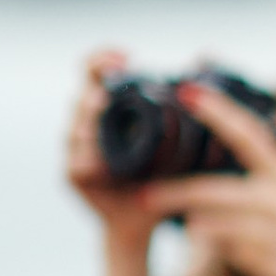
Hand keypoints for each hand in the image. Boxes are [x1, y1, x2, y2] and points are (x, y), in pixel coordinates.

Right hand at [66, 48, 182, 249]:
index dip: (102, 59)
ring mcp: (76, 148)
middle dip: (94, 92)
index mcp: (107, 107)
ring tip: (100, 107)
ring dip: (88, 121)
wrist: (146, 217)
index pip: (94, 71)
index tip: (123, 58)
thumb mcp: (177, 139)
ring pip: (75, 128)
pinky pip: (76, 164)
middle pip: (82, 96)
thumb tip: (203, 63)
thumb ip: (183, 107)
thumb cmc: (162, 173)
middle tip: (108, 92)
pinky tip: (98, 160)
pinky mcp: (73, 175)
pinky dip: (87, 160)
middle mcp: (87, 122)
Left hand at [153, 82, 275, 275]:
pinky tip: (207, 238)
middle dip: (172, 193)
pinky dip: (211, 241)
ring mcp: (264, 231)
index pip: (246, 134)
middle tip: (144, 194)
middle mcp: (273, 199)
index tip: (187, 93)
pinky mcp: (257, 259)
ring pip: (208, 221)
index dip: (216, 111)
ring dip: (187, 218)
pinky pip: (220, 247)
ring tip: (164, 213)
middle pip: (208, 190)